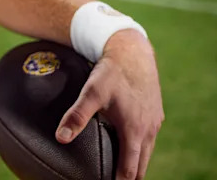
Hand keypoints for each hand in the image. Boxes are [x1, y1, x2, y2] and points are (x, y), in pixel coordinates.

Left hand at [55, 30, 163, 179]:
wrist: (133, 50)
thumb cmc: (111, 71)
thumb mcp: (91, 92)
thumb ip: (77, 116)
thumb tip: (60, 138)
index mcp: (135, 131)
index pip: (129, 170)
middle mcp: (149, 130)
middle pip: (141, 166)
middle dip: (129, 178)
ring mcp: (155, 122)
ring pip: (146, 153)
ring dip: (135, 164)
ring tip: (121, 173)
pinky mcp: (156, 114)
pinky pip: (149, 139)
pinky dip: (140, 149)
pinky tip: (129, 148)